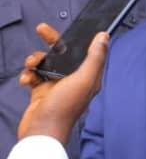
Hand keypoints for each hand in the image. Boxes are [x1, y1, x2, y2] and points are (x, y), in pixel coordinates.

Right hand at [18, 23, 109, 143]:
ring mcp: (56, 84)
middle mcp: (73, 78)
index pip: (86, 50)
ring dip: (37, 59)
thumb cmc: (64, 108)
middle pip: (63, 52)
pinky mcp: (41, 91)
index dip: (79, 37)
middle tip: (41, 29)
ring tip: (32, 65)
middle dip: (51, 40)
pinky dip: (28, 74)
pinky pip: (34, 75)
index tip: (72, 26)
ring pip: (46, 62)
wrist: (40, 132)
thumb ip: (95, 57)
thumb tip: (104, 36)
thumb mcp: (85, 79)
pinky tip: (27, 79)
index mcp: (88, 75)